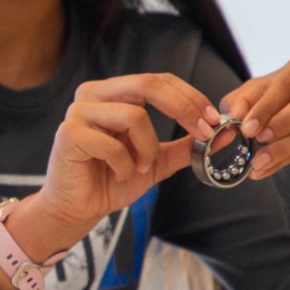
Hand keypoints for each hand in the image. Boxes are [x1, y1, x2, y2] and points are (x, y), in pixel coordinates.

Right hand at [13, 73, 219, 257]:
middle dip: (183, 108)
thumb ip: (183, 147)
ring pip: (134, 116)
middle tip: (204, 132)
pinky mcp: (69, 134)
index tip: (214, 120)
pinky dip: (125, 165)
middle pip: (148, 84)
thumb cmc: (111, 181)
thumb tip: (221, 135)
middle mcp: (93, 94)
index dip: (190, 96)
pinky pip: (113, 145)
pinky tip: (119, 175)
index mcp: (113, 93)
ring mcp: (78, 112)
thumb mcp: (156, 161)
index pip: (158, 80)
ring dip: (148, 149)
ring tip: (141, 168)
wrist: (78, 209)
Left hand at [221, 38, 289, 179]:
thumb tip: (234, 118)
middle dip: (283, 122)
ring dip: (286, 146)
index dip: (268, 105)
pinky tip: (267, 167)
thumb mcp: (256, 90)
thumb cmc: (279, 90)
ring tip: (259, 161)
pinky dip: (289, 159)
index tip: (247, 127)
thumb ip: (240, 101)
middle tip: (258, 139)